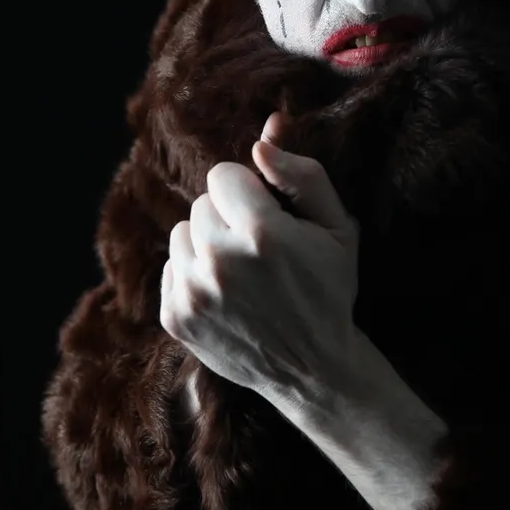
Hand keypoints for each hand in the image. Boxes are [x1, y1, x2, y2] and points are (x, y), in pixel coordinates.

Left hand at [160, 111, 361, 402]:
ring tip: (241, 273)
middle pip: (201, 204)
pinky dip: (194, 275)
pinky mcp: (175, 317)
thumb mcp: (337, 228)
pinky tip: (226, 295)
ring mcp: (193, 292)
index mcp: (262, 233)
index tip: (267, 216)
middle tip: (259, 251)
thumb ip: (303, 176)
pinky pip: (172, 269)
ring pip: (183, 234)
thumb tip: (262, 142)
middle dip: (228, 217)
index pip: (223, 174)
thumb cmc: (328, 289)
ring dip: (207, 245)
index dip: (249, 191)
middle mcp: (220, 261)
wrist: (312, 368)